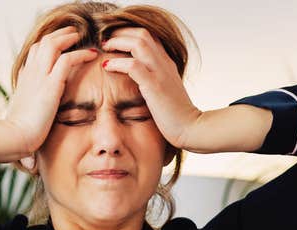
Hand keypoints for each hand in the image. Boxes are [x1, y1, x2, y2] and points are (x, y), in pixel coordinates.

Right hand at [5, 25, 98, 155]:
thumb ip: (30, 125)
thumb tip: (32, 151)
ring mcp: (39, 76)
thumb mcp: (22, 124)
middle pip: (42, 43)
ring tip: (80, 35)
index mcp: (23, 80)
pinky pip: (67, 59)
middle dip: (58, 35)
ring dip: (68, 37)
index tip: (59, 46)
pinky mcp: (51, 84)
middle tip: (72, 32)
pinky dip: (81, 53)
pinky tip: (92, 55)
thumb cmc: (17, 137)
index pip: (34, 55)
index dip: (47, 47)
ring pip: (52, 44)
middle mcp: (30, 74)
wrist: (14, 138)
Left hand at [101, 27, 201, 148]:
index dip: (130, 34)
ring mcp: (160, 73)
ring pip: (138, 43)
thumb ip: (153, 83)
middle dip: (121, 32)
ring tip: (105, 47)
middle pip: (143, 34)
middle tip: (106, 40)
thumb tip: (137, 84)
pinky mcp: (154, 86)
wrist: (191, 129)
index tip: (115, 41)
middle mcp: (164, 64)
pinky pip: (133, 66)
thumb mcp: (165, 93)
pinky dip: (117, 62)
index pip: (150, 38)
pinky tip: (106, 66)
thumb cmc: (176, 117)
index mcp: (166, 65)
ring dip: (118, 42)